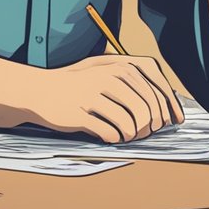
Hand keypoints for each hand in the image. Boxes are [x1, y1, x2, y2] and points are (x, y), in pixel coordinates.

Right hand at [21, 55, 185, 142]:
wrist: (41, 91)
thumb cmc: (79, 87)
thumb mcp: (106, 76)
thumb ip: (133, 86)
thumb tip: (166, 109)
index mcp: (118, 69)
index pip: (155, 94)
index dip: (166, 113)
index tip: (167, 125)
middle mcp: (108, 79)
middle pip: (145, 112)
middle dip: (149, 128)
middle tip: (142, 134)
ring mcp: (93, 96)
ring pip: (129, 125)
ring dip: (132, 136)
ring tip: (126, 136)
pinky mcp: (80, 115)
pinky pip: (109, 133)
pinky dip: (114, 139)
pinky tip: (109, 136)